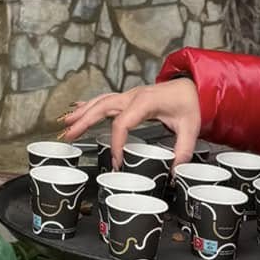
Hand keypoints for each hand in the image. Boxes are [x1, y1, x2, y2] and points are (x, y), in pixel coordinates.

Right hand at [62, 78, 202, 169]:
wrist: (193, 86)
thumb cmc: (190, 103)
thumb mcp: (190, 128)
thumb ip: (182, 151)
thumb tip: (173, 173)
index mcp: (146, 102)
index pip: (123, 122)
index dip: (117, 142)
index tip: (117, 161)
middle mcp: (134, 96)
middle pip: (103, 107)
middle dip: (85, 121)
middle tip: (70, 135)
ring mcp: (130, 95)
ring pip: (101, 102)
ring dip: (83, 112)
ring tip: (66, 123)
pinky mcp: (129, 98)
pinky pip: (105, 99)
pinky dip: (89, 104)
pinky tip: (77, 109)